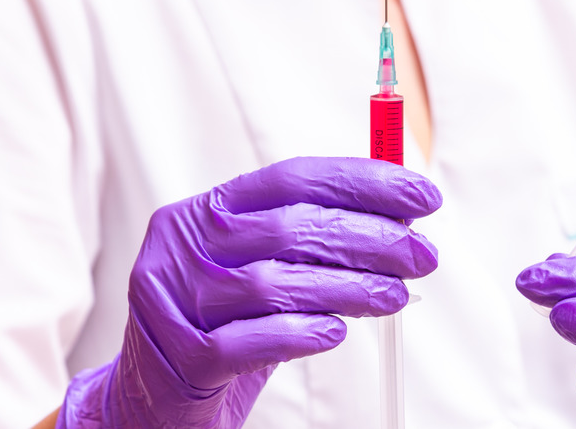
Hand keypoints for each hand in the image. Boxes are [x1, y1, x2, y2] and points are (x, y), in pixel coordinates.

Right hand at [57, 157, 441, 427]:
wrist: (154, 396)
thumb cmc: (222, 323)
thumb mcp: (261, 269)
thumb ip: (312, 241)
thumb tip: (397, 218)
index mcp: (206, 210)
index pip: (292, 179)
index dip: (362, 182)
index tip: (420, 197)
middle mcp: (183, 245)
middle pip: (289, 228)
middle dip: (368, 238)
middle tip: (420, 255)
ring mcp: (175, 300)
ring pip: (274, 283)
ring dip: (348, 287)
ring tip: (394, 297)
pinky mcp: (180, 357)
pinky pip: (250, 341)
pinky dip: (301, 333)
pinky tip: (336, 332)